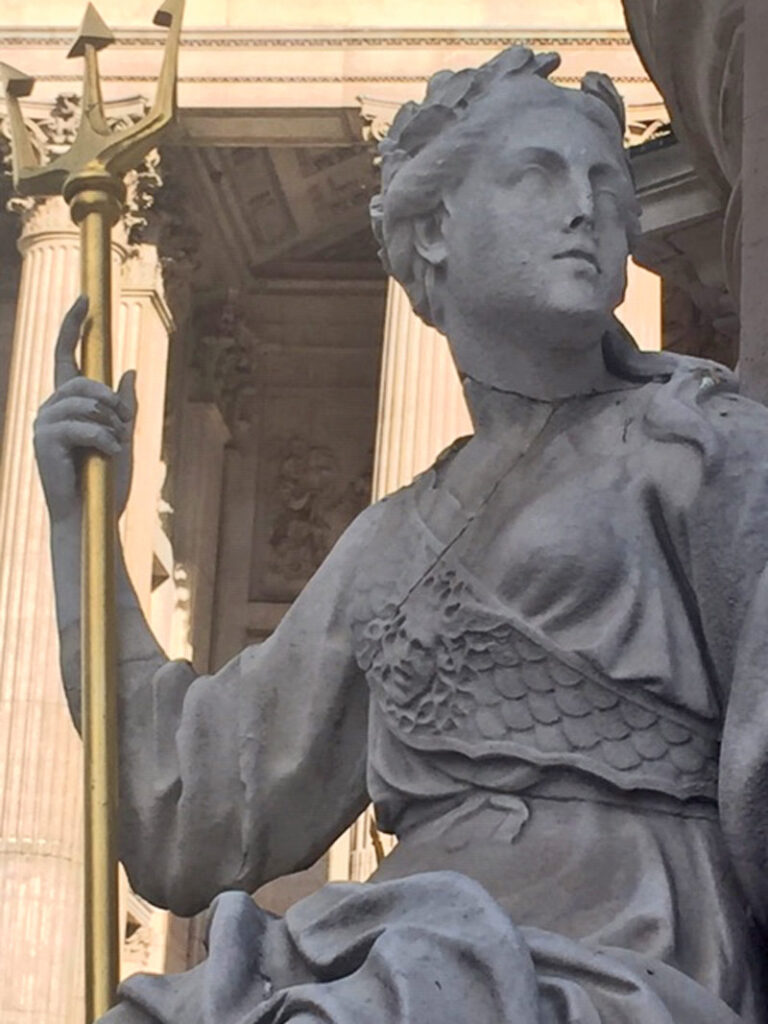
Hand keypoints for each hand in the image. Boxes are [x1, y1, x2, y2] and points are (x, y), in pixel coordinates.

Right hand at [34, 296, 136, 523]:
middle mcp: (51, 408)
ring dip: (109, 424)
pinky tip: (106, 454)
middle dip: (109, 403)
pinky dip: (103, 439)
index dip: (73, 326)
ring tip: (111, 447)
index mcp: (69, 404)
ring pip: (84, 401)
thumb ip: (124, 405)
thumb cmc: (106, 480)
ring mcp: (44, 423)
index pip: (66, 354)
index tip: (85, 299)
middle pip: (82, 379)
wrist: (93, 514)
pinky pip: (82, 424)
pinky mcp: (44, 440)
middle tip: (118, 431)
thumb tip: (128, 371)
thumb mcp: (123, 436)